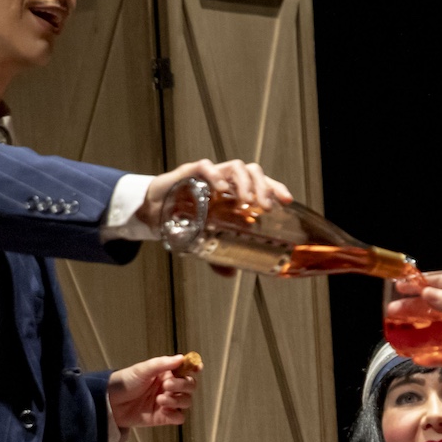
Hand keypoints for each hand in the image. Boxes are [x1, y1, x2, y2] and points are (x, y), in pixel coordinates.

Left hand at [107, 354, 199, 428]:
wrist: (111, 402)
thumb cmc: (125, 382)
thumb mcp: (142, 369)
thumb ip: (162, 364)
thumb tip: (182, 358)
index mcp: (167, 373)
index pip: (187, 370)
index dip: (194, 368)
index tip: (196, 368)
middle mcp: (170, 387)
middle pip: (190, 386)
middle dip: (182, 385)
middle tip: (166, 385)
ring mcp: (168, 402)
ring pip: (187, 402)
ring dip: (177, 400)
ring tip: (159, 399)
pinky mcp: (164, 417)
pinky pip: (179, 417)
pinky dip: (175, 414)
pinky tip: (163, 410)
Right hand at [137, 158, 292, 257]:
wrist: (154, 211)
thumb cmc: (184, 220)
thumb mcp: (204, 242)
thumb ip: (218, 257)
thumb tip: (231, 274)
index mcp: (233, 193)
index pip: (261, 184)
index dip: (276, 189)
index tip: (287, 201)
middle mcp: (225, 182)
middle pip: (252, 172)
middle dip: (264, 187)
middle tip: (266, 208)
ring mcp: (208, 176)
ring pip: (235, 167)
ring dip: (245, 183)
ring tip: (246, 202)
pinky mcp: (189, 173)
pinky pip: (205, 167)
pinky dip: (215, 175)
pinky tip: (220, 188)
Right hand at [386, 271, 441, 408]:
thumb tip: (425, 294)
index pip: (441, 284)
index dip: (421, 284)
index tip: (401, 286)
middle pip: (435, 308)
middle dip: (414, 310)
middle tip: (393, 312)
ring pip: (439, 332)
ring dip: (420, 333)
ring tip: (399, 333)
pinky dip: (434, 356)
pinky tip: (417, 356)